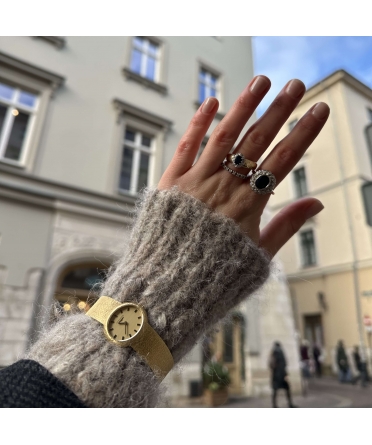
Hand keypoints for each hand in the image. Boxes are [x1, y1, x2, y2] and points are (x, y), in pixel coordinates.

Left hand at [158, 75, 328, 256]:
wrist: (168, 286)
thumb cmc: (215, 274)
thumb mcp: (258, 255)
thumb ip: (287, 225)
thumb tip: (317, 202)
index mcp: (248, 206)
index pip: (283, 160)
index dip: (304, 133)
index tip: (319, 109)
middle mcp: (223, 187)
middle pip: (256, 141)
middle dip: (279, 110)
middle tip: (296, 83)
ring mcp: (195, 182)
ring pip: (223, 137)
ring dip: (243, 106)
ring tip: (261, 80)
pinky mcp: (170, 182)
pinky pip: (185, 147)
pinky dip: (197, 123)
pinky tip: (211, 101)